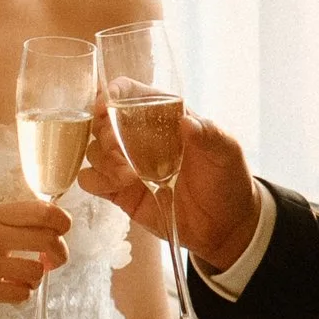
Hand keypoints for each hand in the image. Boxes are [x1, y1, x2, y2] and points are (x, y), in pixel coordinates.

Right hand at [0, 194, 69, 316]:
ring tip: (22, 278)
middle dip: (59, 254)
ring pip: (37, 271)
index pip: (44, 211)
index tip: (60, 233)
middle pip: (49, 240)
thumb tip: (48, 225)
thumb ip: (6, 222)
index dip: (63, 223)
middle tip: (52, 261)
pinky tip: (9, 291)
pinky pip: (19, 294)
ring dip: (36, 278)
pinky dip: (21, 295)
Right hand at [81, 100, 263, 272]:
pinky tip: (116, 187)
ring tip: (128, 178)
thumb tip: (187, 122)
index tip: (104, 106)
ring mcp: (127, 164)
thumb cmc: (227, 179)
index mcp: (163, 116)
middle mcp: (139, 136)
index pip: (129, 93)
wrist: (225, 225)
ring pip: (93, 151)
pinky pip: (91, 179)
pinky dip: (95, 181)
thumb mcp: (227, 153)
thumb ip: (211, 135)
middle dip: (105, 134)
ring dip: (104, 161)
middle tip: (120, 152)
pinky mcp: (120, 191)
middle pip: (103, 121)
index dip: (112, 94)